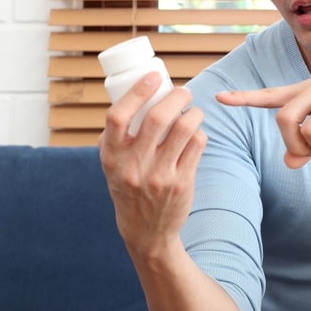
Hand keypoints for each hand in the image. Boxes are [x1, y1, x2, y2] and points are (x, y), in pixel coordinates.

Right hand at [98, 72, 206, 257]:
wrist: (146, 233)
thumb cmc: (129, 189)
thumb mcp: (112, 167)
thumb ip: (116, 139)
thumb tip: (132, 99)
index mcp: (111, 157)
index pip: (117, 117)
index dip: (136, 92)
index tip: (152, 78)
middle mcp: (133, 166)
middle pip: (156, 118)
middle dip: (175, 96)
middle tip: (183, 91)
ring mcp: (159, 176)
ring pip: (183, 129)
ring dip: (193, 113)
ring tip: (193, 111)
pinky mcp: (181, 184)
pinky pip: (196, 146)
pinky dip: (199, 133)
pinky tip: (196, 134)